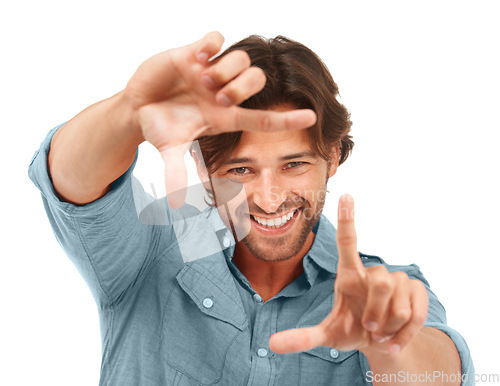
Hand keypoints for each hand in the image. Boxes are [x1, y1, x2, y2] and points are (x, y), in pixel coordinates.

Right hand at [123, 32, 316, 206]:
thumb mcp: (169, 148)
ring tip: (201, 79)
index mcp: (225, 117)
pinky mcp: (194, 53)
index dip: (288, 119)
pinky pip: (216, 38)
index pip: (264, 119)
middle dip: (242, 89)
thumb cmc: (160, 128)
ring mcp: (210, 71)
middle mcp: (224, 93)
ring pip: (242, 59)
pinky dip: (212, 44)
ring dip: (226, 70)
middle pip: (257, 81)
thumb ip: (176, 170)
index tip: (312, 117)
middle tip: (217, 98)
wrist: (139, 107)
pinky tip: (198, 56)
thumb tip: (176, 201)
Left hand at [269, 194, 427, 354]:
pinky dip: (405, 334)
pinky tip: (395, 341)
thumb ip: (302, 338)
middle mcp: (373, 272)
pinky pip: (415, 313)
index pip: (347, 242)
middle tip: (369, 328)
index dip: (347, 219)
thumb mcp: (328, 337)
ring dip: (389, 325)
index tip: (345, 195)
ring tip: (381, 332)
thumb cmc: (352, 331)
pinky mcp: (417, 291)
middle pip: (380, 283)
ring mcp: (398, 280)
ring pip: (398, 301)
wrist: (382, 345)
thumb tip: (272, 343)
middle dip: (375, 313)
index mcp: (349, 275)